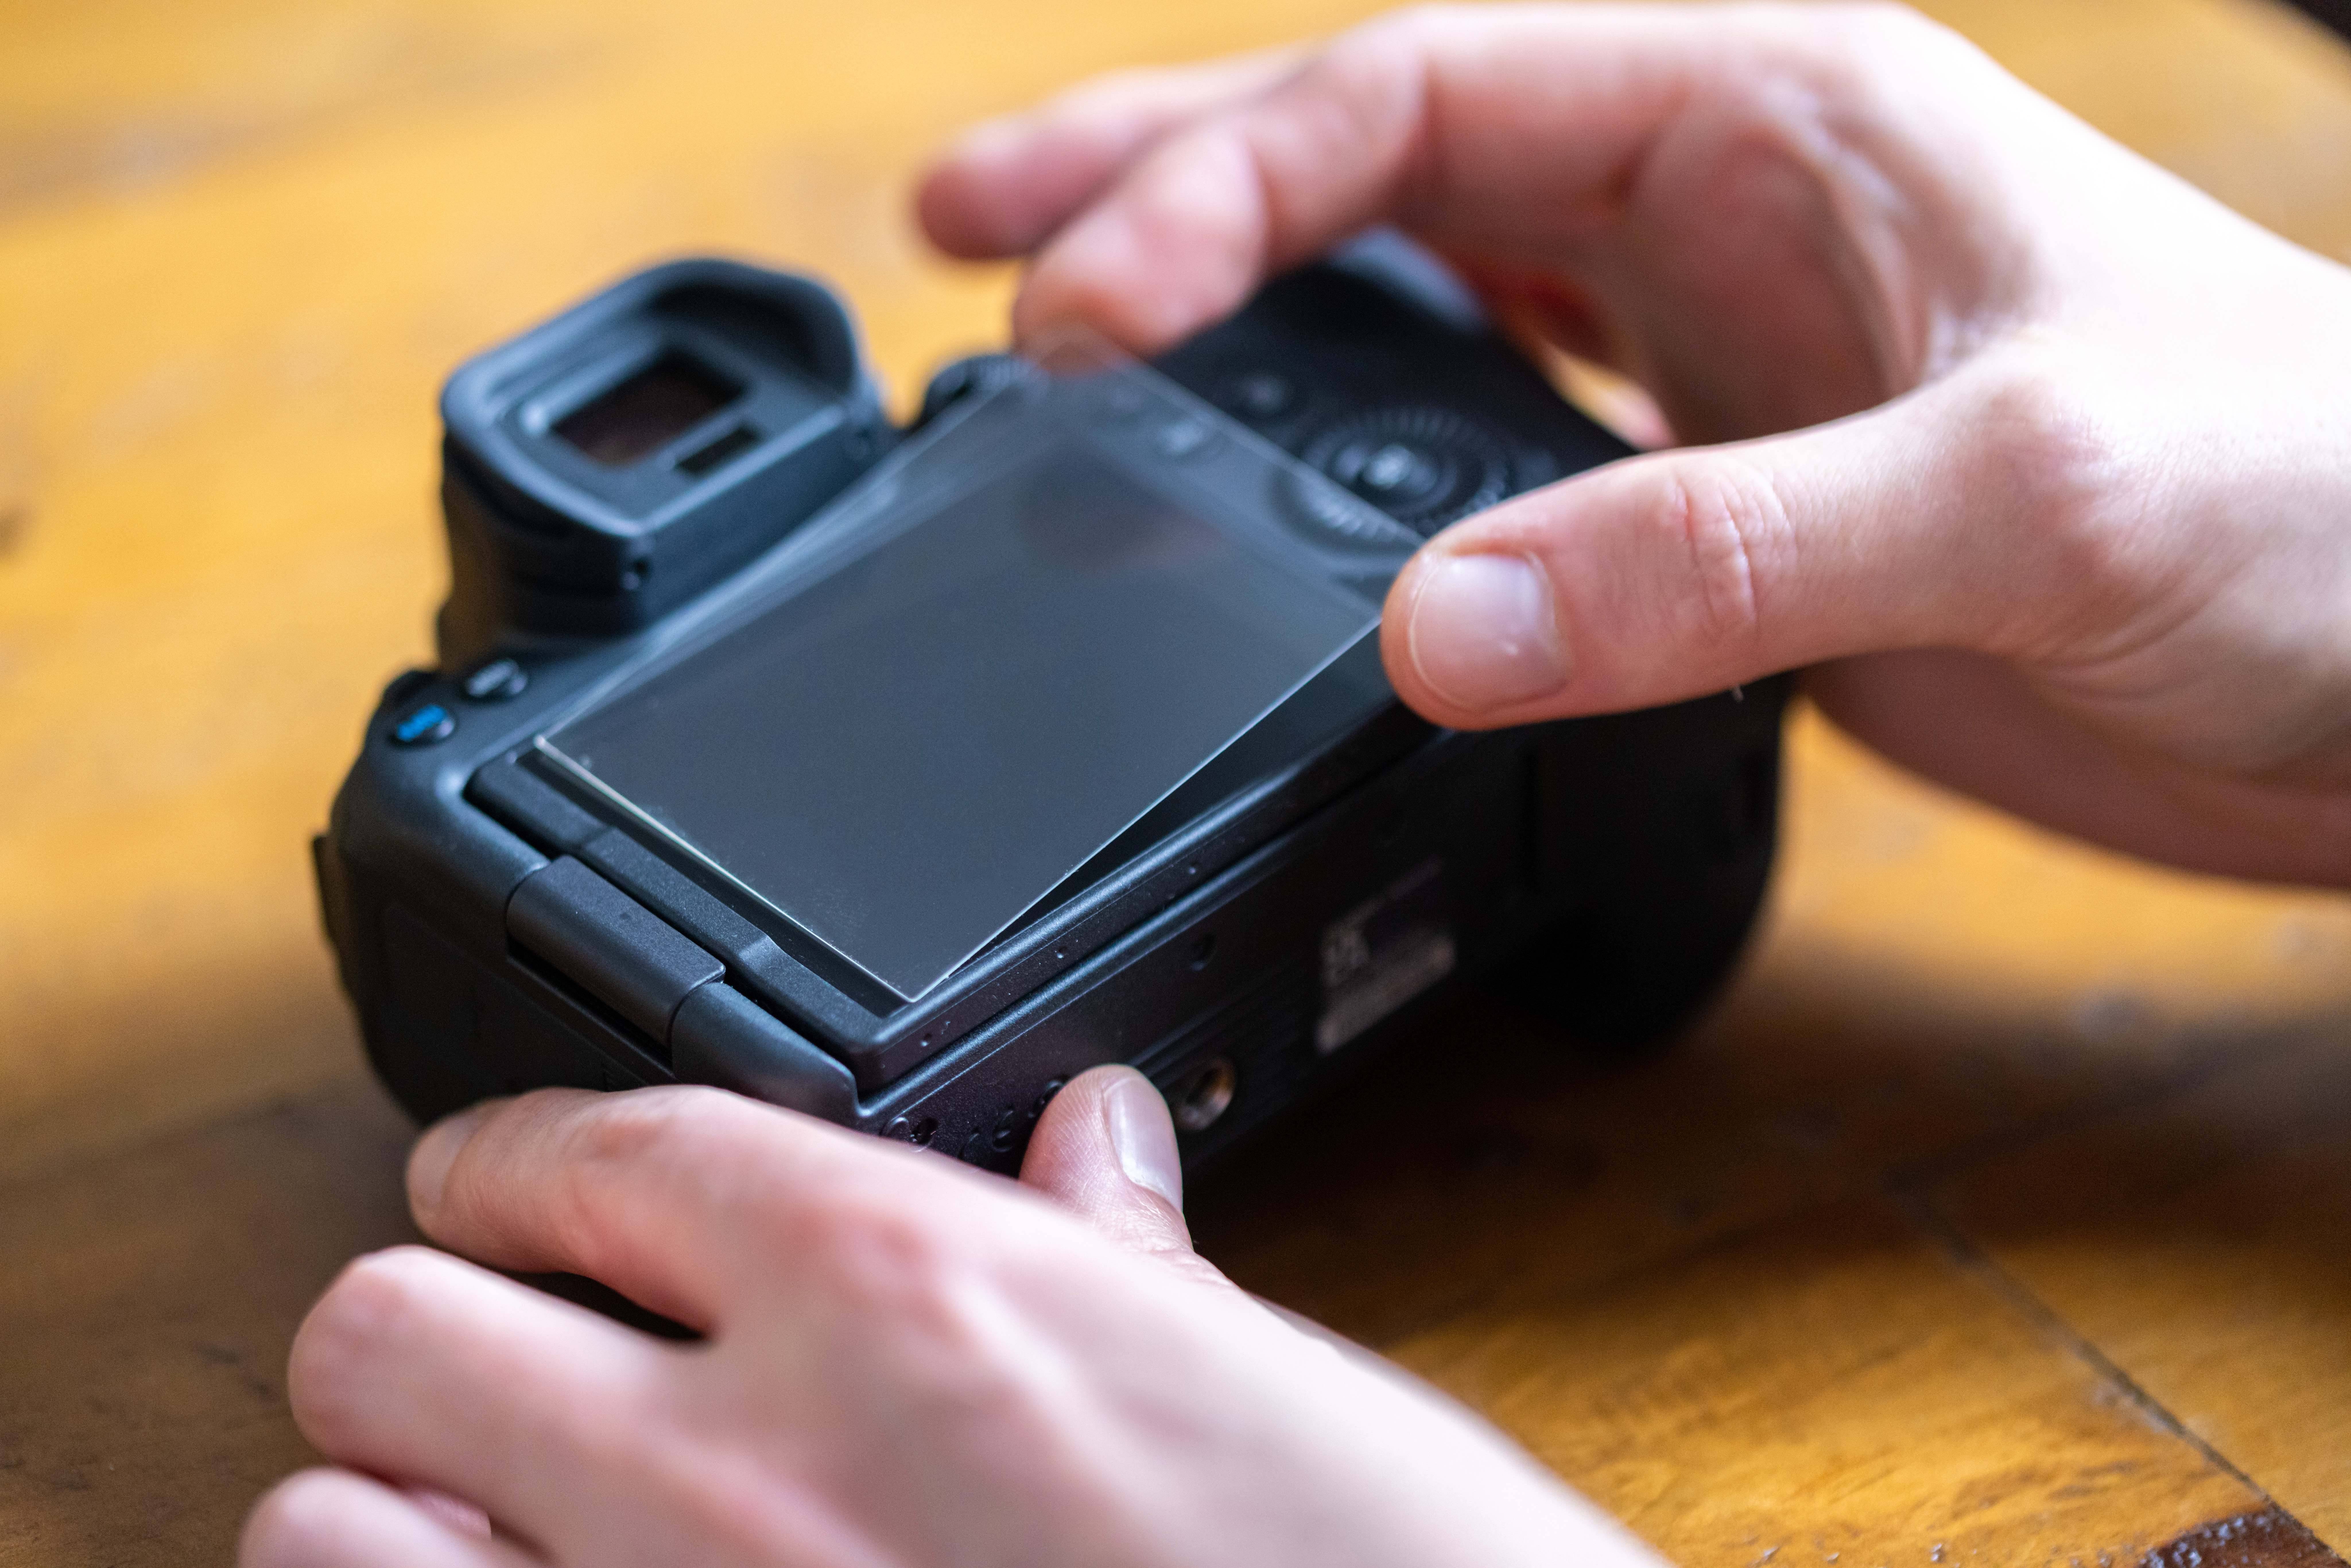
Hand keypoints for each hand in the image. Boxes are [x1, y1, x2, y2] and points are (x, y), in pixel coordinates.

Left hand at [240, 1073, 1658, 1566]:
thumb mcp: (1257, 1399)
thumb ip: (1119, 1270)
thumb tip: (1096, 1147)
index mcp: (909, 1305)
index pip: (597, 1149)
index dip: (516, 1156)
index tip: (501, 1186)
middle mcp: (743, 1472)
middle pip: (388, 1323)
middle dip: (425, 1328)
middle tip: (492, 1360)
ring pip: (321, 1533)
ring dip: (383, 1519)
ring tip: (482, 1527)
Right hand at [920, 3, 2350, 884]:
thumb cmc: (2305, 514)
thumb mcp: (2016, 497)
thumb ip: (1712, 555)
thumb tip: (1424, 630)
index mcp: (1767, 119)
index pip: (1419, 102)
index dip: (1217, 189)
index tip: (1069, 308)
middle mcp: (1714, 216)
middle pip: (1378, 165)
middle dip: (1163, 192)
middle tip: (968, 242)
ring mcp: (1700, 359)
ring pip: (1415, 301)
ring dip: (1244, 324)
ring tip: (1066, 360)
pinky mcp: (1713, 497)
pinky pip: (1490, 447)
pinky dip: (1365, 468)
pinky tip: (1277, 504)